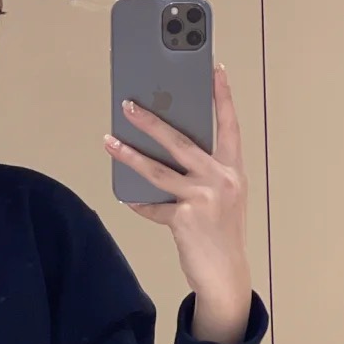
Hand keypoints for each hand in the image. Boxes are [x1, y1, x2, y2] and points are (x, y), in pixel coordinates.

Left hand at [104, 62, 250, 298]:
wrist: (226, 274)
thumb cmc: (222, 232)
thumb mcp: (225, 196)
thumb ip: (205, 172)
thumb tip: (166, 150)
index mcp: (233, 170)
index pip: (229, 125)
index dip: (223, 97)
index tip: (215, 70)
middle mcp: (221, 179)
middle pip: (180, 141)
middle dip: (151, 121)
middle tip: (128, 104)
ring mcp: (203, 198)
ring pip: (157, 170)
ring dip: (129, 154)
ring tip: (109, 140)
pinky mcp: (184, 218)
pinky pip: (152, 205)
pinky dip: (139, 202)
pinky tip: (126, 197)